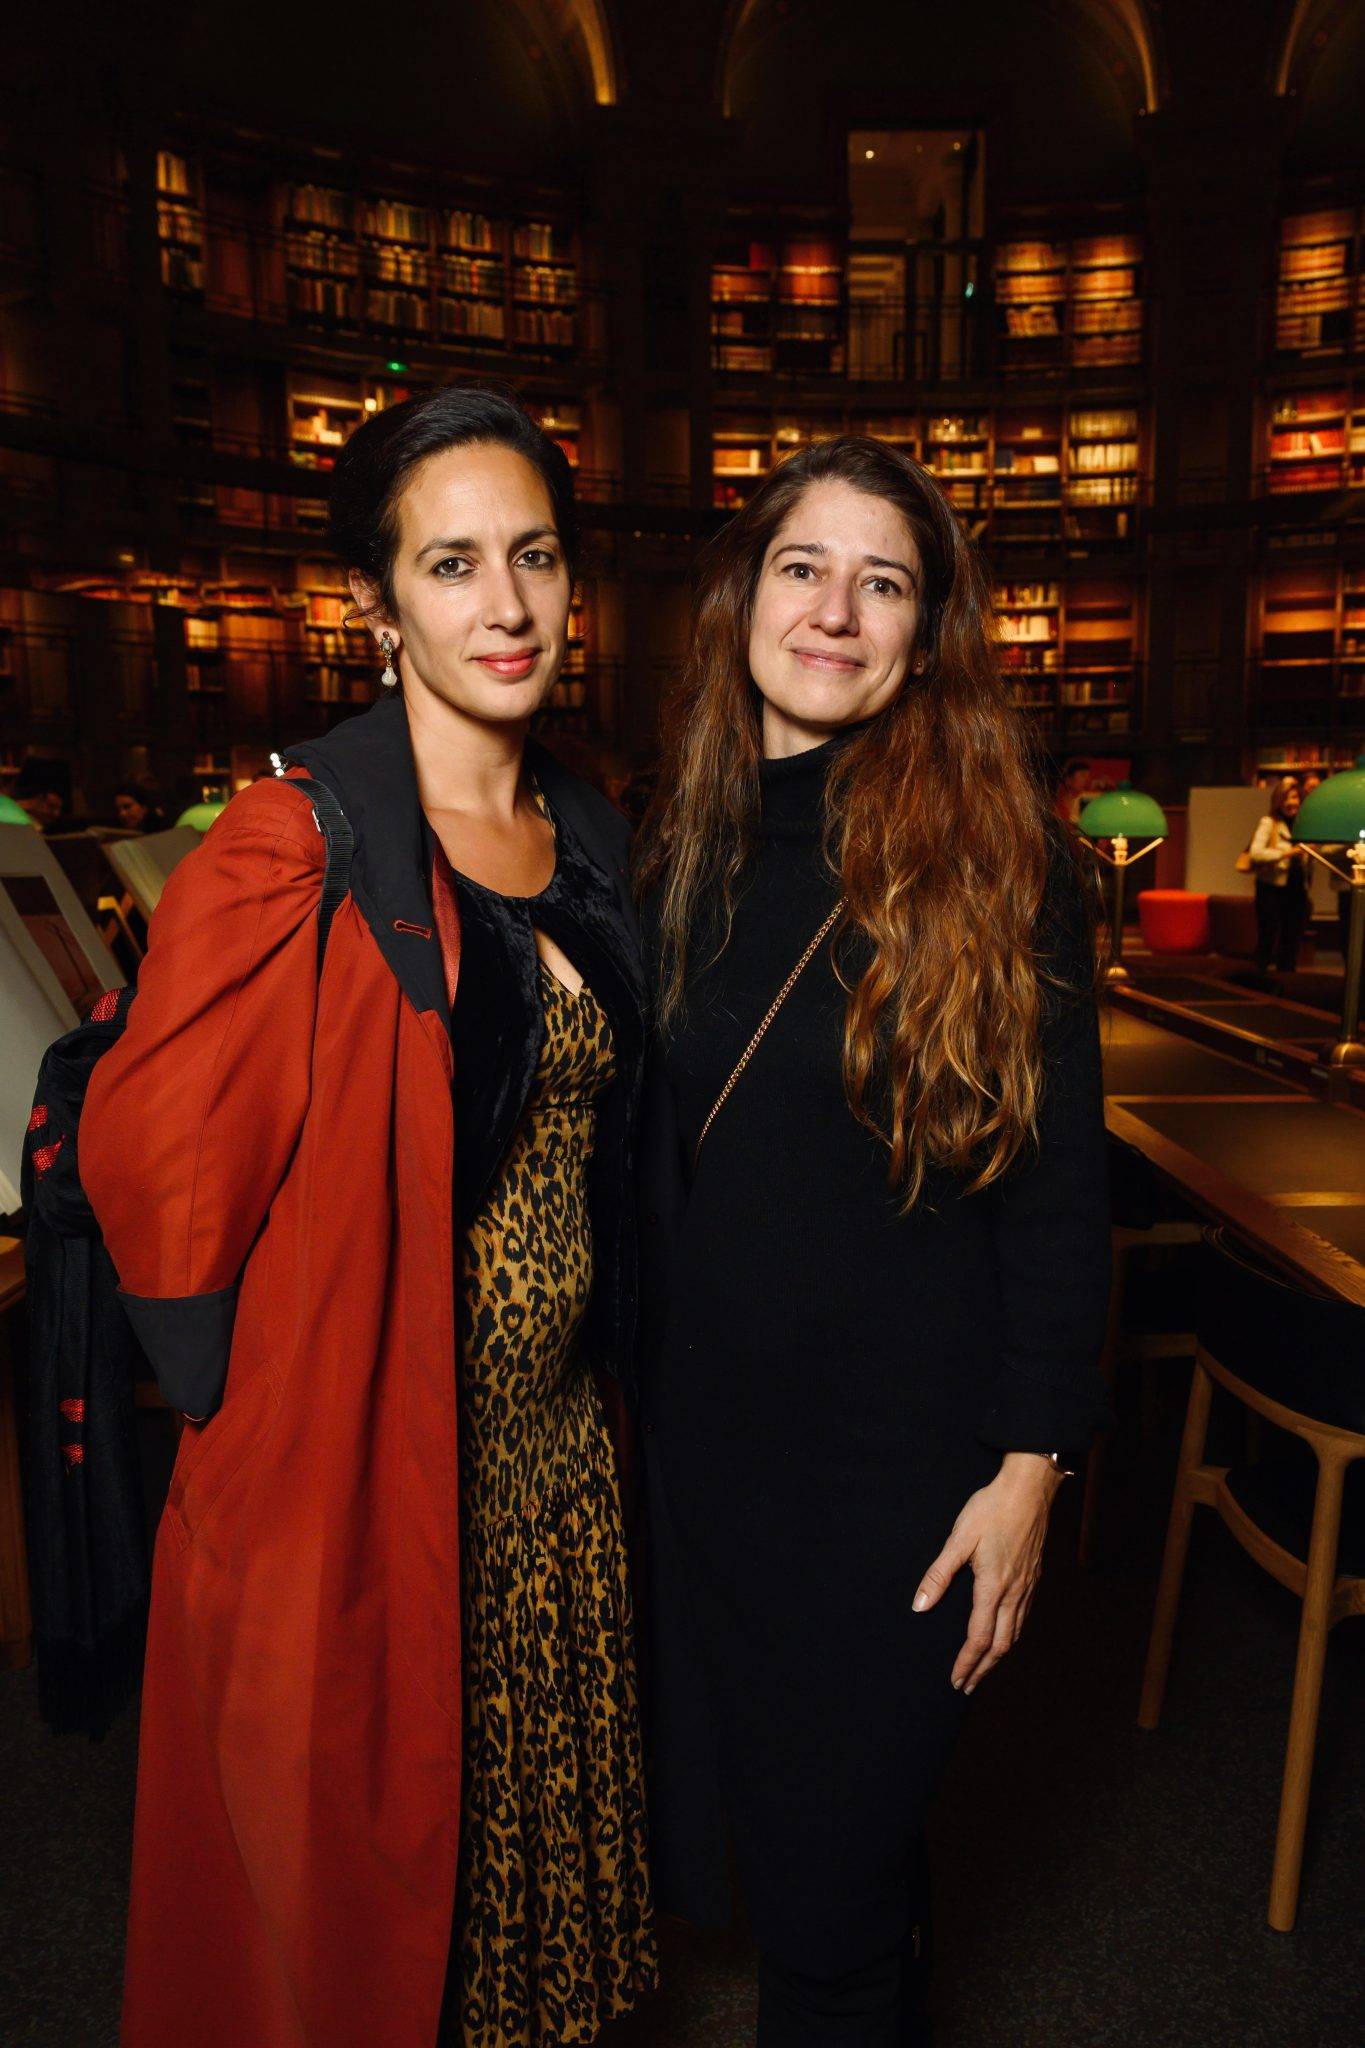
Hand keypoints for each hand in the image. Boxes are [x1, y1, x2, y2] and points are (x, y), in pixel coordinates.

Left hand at [913, 1453, 1063, 1692]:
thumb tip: (920, 1605)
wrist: (1029, 1489)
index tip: (955, 1680)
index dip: (966, 1662)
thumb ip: (939, 1573)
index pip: (979, 1638)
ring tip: (984, 1669)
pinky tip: (1005, 1635)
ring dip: (998, 1656)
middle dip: (983, 1669)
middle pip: (1001, 1644)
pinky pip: (1024, 1618)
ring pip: (1015, 1633)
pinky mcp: (1034, 1577)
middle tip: (967, 1686)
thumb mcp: (959, 1538)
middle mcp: (1014, 1592)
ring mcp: (1028, 1586)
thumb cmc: (992, 1509)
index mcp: (993, 1586)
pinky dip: (1012, 1636)